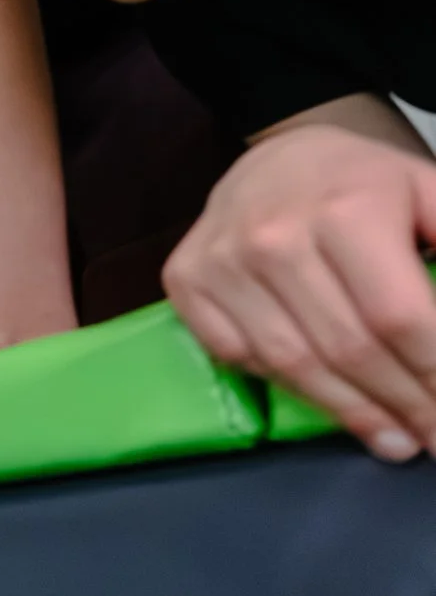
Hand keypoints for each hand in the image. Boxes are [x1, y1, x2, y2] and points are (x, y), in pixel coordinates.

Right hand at [164, 120, 435, 460]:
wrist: (276, 154)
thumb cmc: (364, 182)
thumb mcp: (429, 192)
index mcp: (347, 210)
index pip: (396, 316)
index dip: (431, 373)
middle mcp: (274, 238)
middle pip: (346, 348)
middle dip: (400, 404)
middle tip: (430, 437)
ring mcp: (221, 262)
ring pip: (291, 364)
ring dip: (349, 412)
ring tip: (392, 440)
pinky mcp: (185, 280)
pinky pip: (237, 355)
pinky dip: (284, 387)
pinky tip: (325, 400)